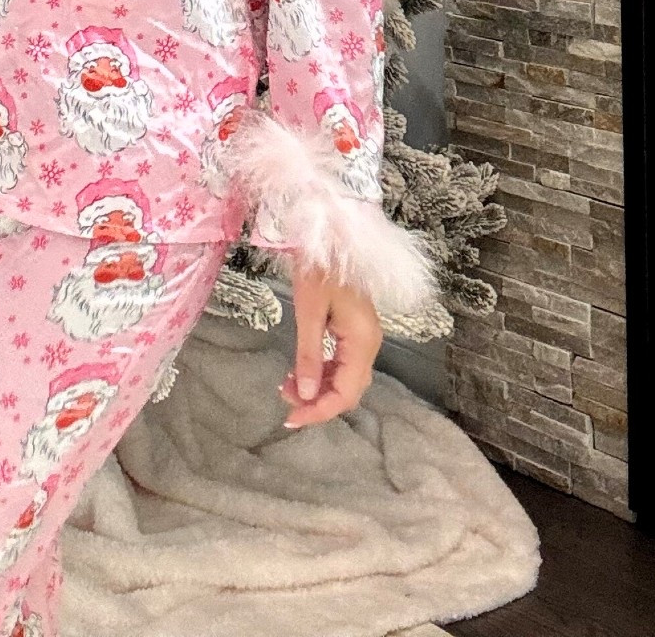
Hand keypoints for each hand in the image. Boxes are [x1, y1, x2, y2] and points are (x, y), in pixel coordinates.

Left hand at [278, 265, 381, 428]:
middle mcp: (369, 344)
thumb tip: (305, 394)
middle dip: (317, 401)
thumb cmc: (320, 267)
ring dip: (318, 387)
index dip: (320, 411)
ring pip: (345, 378)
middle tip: (285, 401)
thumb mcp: (309, 311)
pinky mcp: (355, 330)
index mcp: (363, 341)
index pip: (346, 393)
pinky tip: (300, 371)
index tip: (292, 419)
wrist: (332, 235)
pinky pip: (342, 362)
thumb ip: (309, 355)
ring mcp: (364, 337)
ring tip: (287, 386)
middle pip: (349, 389)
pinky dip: (322, 372)